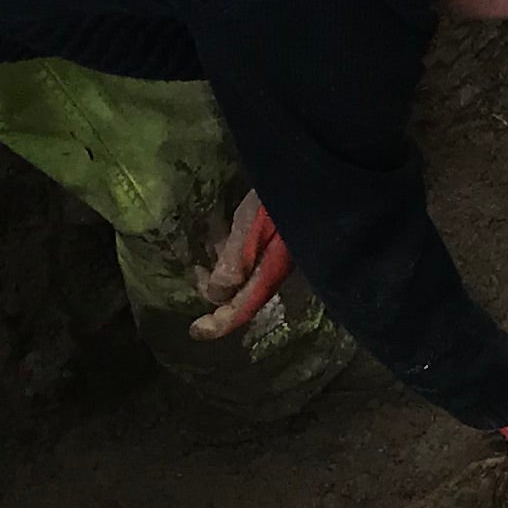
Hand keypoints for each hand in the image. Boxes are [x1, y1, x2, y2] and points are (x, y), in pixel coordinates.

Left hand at [191, 191, 290, 339]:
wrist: (312, 176)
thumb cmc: (282, 195)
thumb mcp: (252, 224)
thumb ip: (236, 258)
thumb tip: (216, 294)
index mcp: (270, 271)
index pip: (242, 307)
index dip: (219, 323)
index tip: (196, 331)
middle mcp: (274, 269)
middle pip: (242, 295)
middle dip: (217, 291)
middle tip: (197, 271)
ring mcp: (278, 256)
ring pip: (246, 276)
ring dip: (223, 272)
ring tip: (206, 256)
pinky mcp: (279, 240)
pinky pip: (251, 258)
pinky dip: (231, 255)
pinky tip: (224, 238)